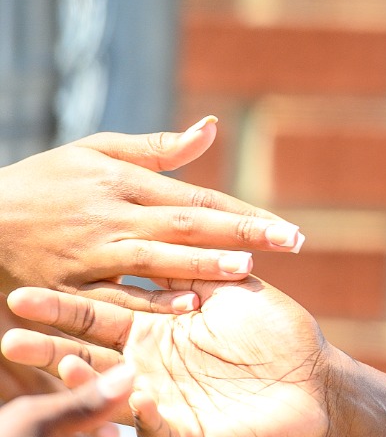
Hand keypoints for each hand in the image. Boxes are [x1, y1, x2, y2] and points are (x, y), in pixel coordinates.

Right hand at [0, 118, 303, 312]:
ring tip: (247, 270)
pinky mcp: (64, 288)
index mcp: (124, 184)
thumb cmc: (42, 182)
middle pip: (188, 227)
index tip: (290, 229)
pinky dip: (147, 303)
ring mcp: (88, 255)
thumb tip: (211, 128)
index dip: (246, 215)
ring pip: (154, 261)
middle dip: (243, 236)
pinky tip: (186, 307)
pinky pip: (111, 298)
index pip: (198, 200)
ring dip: (201, 265)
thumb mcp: (94, 151)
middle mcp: (112, 218)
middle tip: (292, 244)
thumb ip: (157, 148)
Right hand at [3, 279, 335, 436]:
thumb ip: (187, 268)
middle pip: (87, 360)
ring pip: (111, 398)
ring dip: (84, 385)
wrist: (317, 383)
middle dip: (46, 350)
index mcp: (150, 333)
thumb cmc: (274, 333)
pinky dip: (146, 413)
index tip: (19, 295)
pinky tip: (137, 393)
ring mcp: (161, 407)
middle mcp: (144, 371)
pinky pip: (159, 428)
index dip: (61, 310)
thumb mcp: (226, 291)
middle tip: (6, 337)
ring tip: (58, 365)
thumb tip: (148, 229)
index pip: (95, 319)